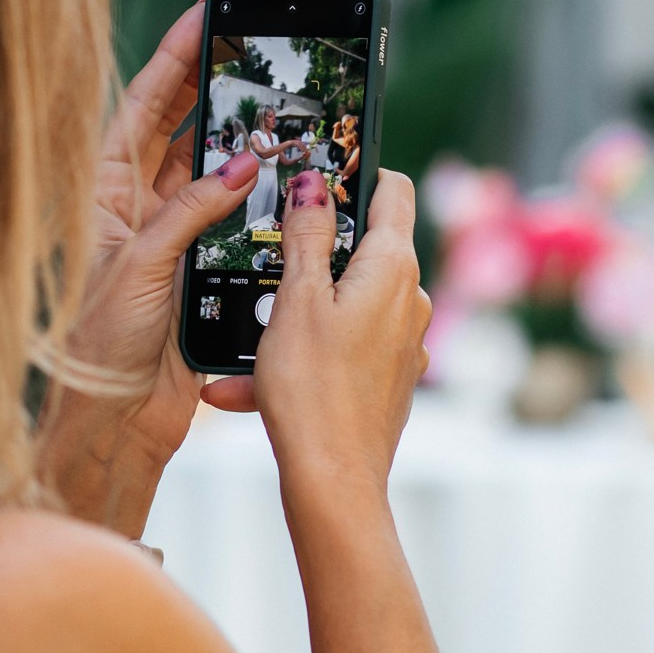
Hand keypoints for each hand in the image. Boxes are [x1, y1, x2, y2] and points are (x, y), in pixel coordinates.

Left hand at [43, 3, 258, 533]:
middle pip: (182, 127)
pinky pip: (236, 219)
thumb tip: (239, 166)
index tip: (209, 14)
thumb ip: (187, 213)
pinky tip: (287, 180)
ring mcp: (169, 235)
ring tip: (283, 107)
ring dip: (247, 143)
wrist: (111, 423)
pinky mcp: (199, 269)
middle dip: (219, 86)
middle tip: (260, 51)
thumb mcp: (139, 268)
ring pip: (214, 171)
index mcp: (103, 190)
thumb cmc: (98, 347)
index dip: (176, 56)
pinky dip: (261, 198)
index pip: (142, 104)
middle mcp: (135, 205)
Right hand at [207, 168, 431, 504]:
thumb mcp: (297, 298)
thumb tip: (313, 184)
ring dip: (294, 315)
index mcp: (394, 268)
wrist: (333, 479)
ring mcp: (404, 341)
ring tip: (242, 345)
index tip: (319, 175)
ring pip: (344, 305)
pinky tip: (245, 387)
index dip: (357, 174)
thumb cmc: (314, 389)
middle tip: (267, 261)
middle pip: (364, 249)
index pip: (392, 190)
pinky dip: (301, 356)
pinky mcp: (390, 376)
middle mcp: (410, 299)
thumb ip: (306, 235)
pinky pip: (342, 348)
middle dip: (313, 253)